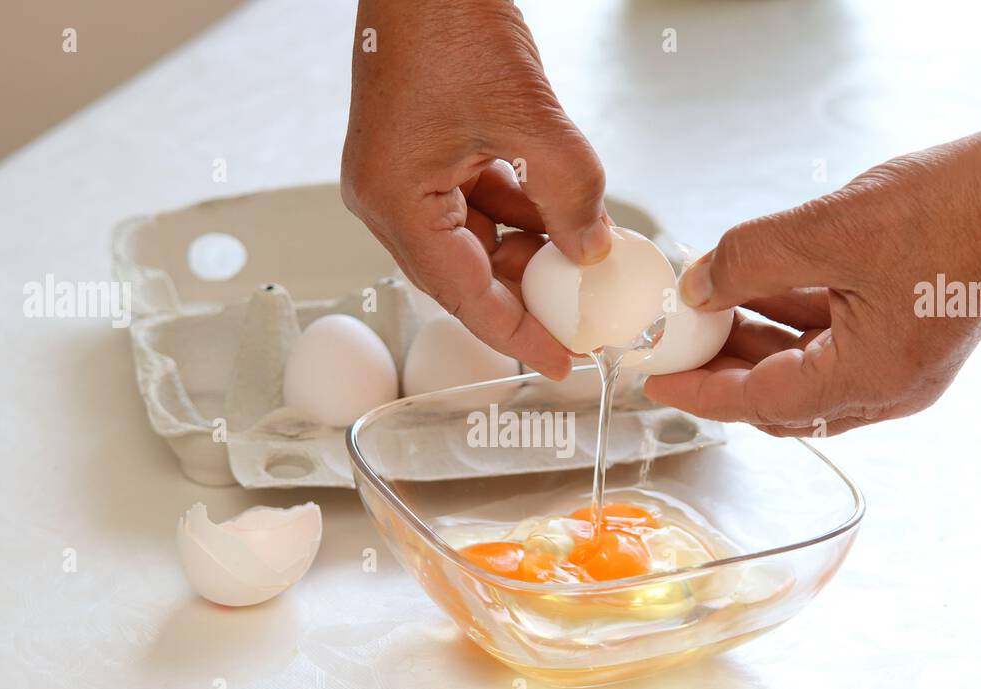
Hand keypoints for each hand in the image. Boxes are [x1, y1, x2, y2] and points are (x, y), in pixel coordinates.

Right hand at [342, 0, 611, 378]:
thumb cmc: (446, 19)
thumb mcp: (528, 114)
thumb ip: (570, 191)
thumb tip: (594, 250)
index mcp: (393, 200)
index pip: (462, 294)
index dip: (516, 335)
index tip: (560, 362)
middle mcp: (386, 198)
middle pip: (463, 276)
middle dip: (524, 297)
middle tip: (579, 321)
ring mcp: (400, 177)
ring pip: (473, 242)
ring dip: (527, 254)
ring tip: (581, 269)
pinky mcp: (420, 157)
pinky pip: (474, 206)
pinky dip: (518, 216)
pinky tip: (561, 221)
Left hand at [645, 126, 980, 435]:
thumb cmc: (952, 208)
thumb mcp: (829, 229)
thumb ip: (749, 261)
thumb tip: (695, 287)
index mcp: (870, 378)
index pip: (760, 402)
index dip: (700, 392)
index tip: (656, 383)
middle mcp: (888, 389)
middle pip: (781, 398)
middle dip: (724, 372)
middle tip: (676, 345)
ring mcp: (903, 370)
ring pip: (807, 372)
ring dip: (756, 345)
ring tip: (708, 311)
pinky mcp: (911, 342)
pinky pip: (835, 347)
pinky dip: (793, 325)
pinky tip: (758, 290)